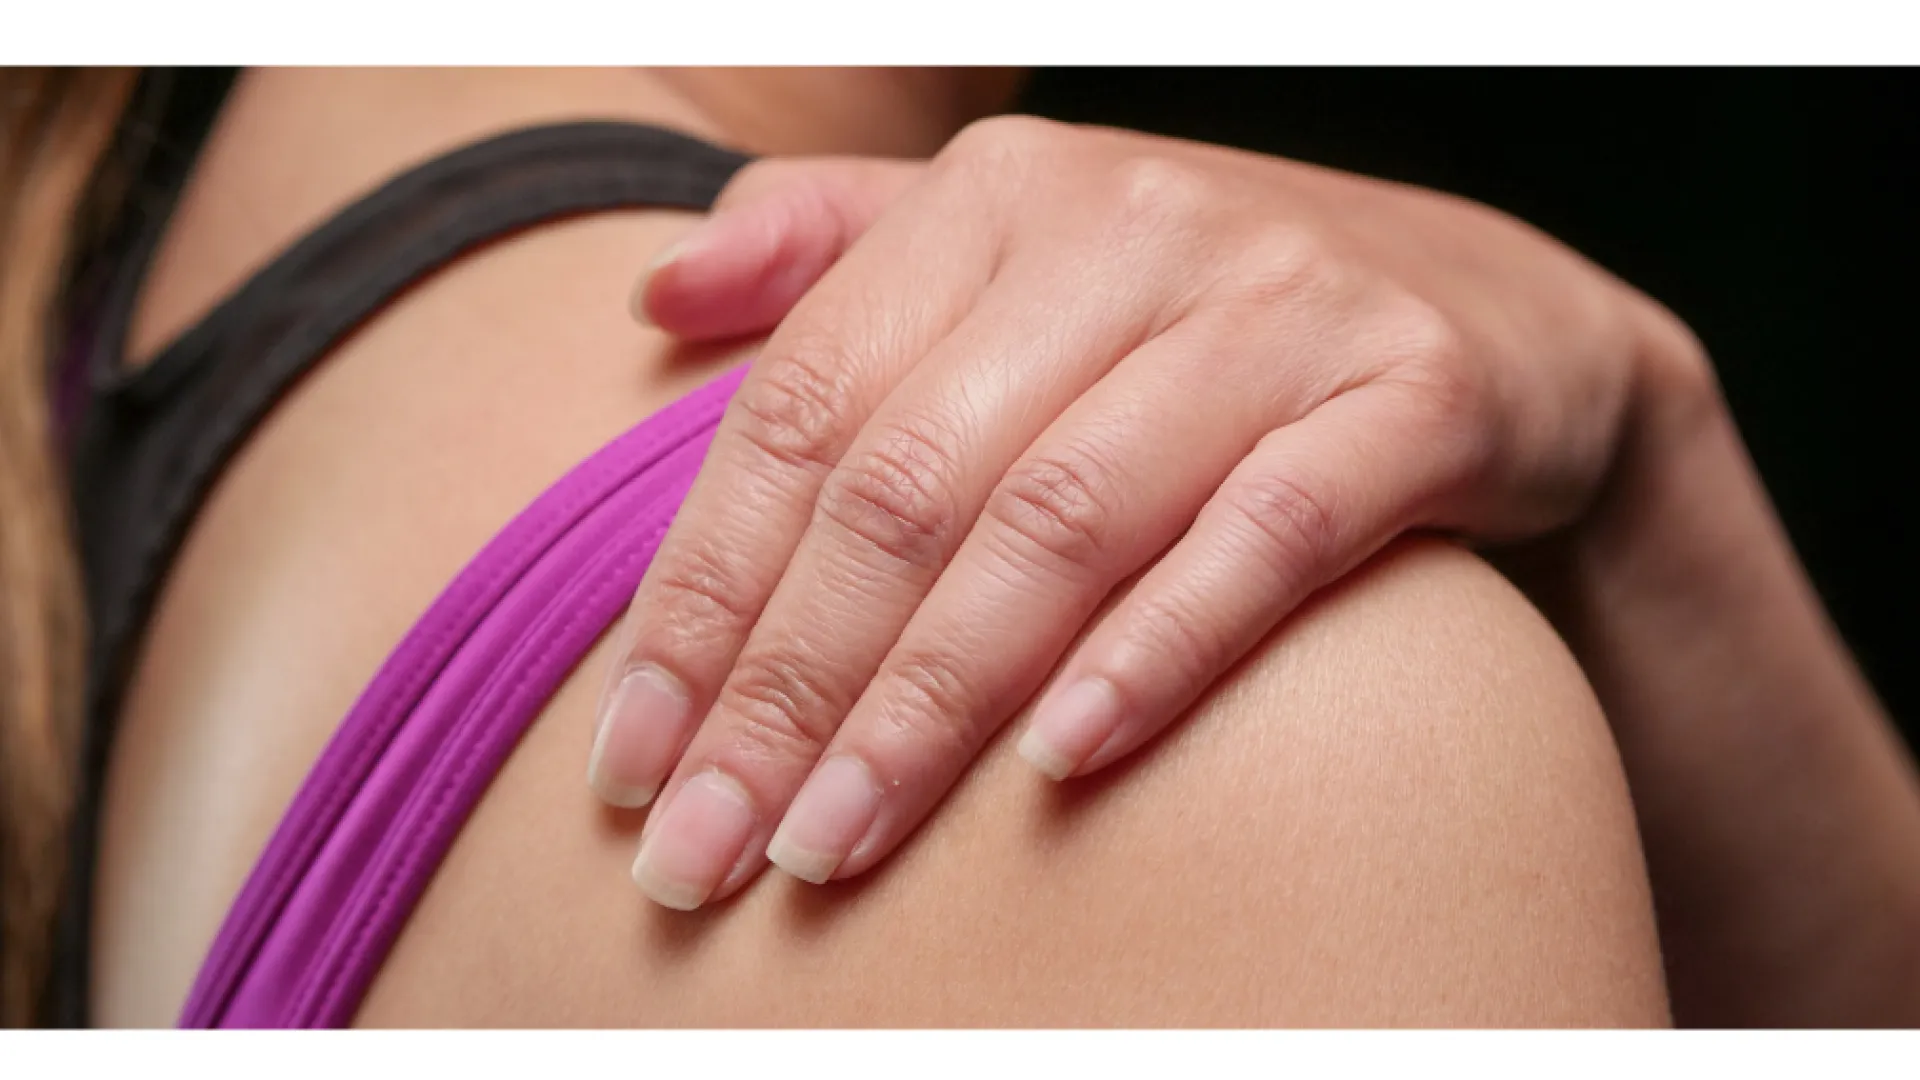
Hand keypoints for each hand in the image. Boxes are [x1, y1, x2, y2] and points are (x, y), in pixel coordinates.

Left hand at [587, 116, 1704, 908]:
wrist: (1494, 315)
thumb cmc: (1199, 314)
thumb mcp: (1016, 245)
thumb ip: (835, 243)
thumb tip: (655, 285)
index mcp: (998, 197)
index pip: (802, 407)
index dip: (700, 591)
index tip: (628, 760)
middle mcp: (1129, 225)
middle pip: (912, 483)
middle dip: (788, 686)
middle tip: (706, 850)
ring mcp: (1280, 304)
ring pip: (1064, 518)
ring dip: (934, 703)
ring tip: (833, 847)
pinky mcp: (1413, 392)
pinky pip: (1267, 532)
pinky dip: (1159, 649)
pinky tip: (1061, 768)